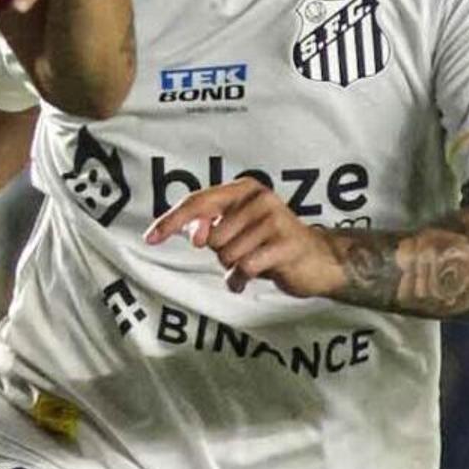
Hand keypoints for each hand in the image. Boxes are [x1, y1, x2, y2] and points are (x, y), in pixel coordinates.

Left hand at [146, 176, 348, 297]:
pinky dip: (244, 279)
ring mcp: (274, 219)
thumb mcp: (237, 230)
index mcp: (243, 189)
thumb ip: (211, 227)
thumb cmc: (270, 243)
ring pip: (227, 255)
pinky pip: (246, 267)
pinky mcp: (285, 243)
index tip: (150, 237)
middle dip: (222, 253)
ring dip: (236, 267)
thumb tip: (194, 235)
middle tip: (246, 251)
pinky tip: (257, 275)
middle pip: (211, 238)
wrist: (318, 259)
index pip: (197, 202)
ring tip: (256, 261)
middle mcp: (258, 198)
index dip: (171, 221)